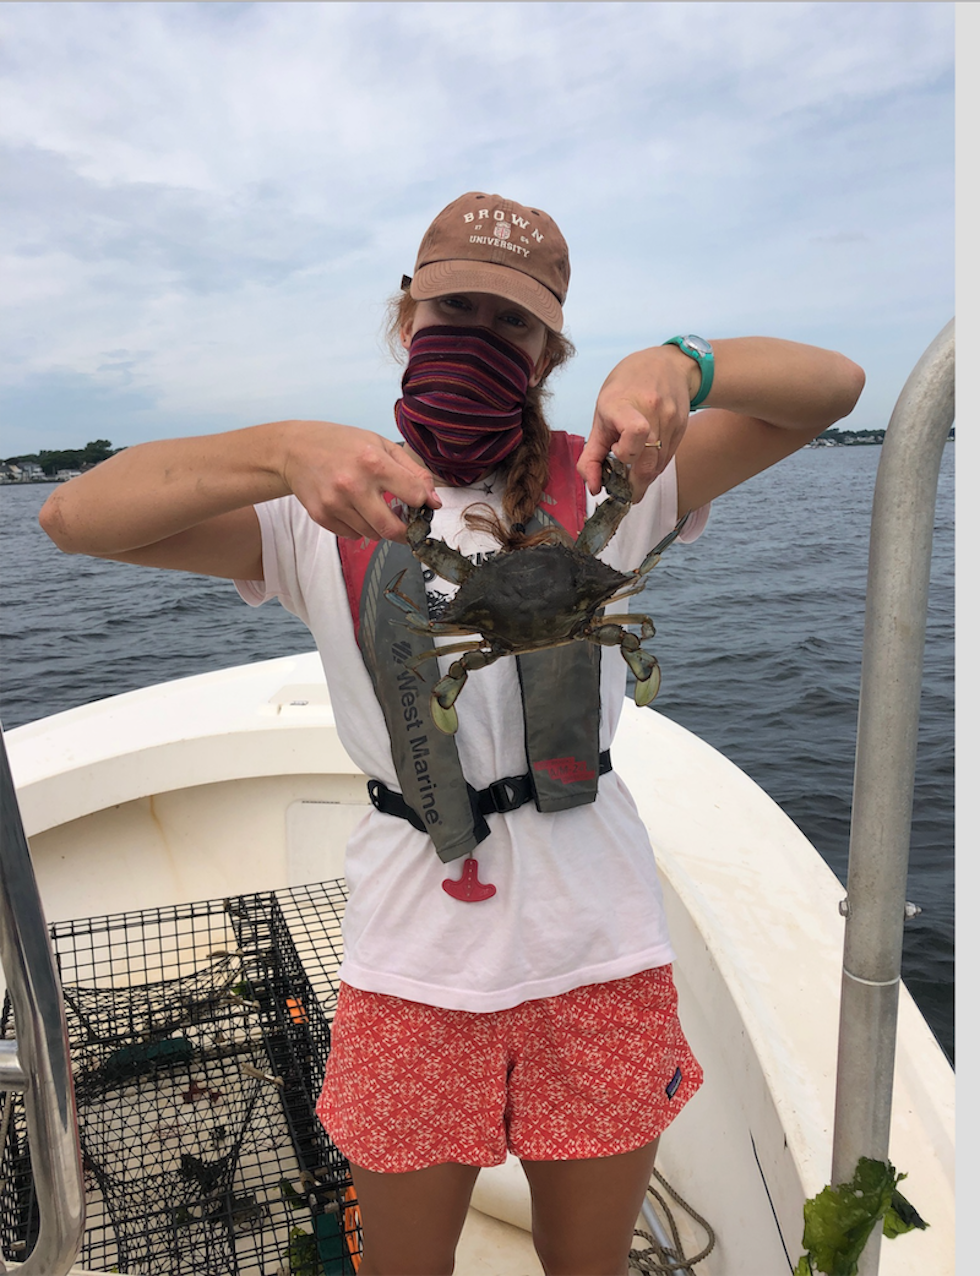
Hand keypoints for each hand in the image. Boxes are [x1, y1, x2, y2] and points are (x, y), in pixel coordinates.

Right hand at [281, 421, 440, 542]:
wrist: (294, 449)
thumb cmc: (341, 444)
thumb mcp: (381, 445)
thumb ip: (412, 471)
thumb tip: (434, 501)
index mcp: (373, 462)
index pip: (414, 496)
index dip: (423, 503)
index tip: (422, 504)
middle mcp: (354, 485)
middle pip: (392, 528)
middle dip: (406, 533)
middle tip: (408, 527)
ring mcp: (335, 503)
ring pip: (372, 535)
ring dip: (380, 527)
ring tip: (373, 507)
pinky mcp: (322, 516)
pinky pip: (352, 535)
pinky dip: (359, 527)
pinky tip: (353, 509)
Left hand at [578, 346, 698, 499]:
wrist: (666, 364)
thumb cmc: (627, 388)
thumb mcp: (602, 414)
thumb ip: (591, 454)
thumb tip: (594, 487)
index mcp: (624, 403)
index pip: (635, 432)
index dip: (625, 451)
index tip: (615, 451)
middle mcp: (651, 410)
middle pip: (648, 462)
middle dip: (633, 485)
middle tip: (623, 491)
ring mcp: (670, 419)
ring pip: (659, 466)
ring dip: (644, 479)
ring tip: (632, 476)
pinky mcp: (682, 427)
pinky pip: (668, 459)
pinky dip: (654, 467)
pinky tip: (645, 460)